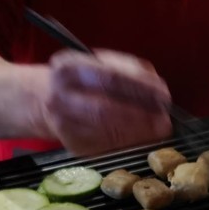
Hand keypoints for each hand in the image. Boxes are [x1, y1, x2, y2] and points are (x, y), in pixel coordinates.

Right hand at [42, 49, 172, 155]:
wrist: (44, 99)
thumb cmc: (83, 79)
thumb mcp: (100, 62)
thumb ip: (129, 69)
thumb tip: (158, 89)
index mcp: (69, 67)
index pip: (110, 77)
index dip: (140, 88)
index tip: (164, 96)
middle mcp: (60, 95)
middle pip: (105, 109)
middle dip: (140, 117)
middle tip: (164, 122)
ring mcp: (62, 123)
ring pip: (105, 132)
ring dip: (137, 134)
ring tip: (158, 131)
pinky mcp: (71, 145)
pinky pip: (105, 147)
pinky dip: (127, 144)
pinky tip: (141, 140)